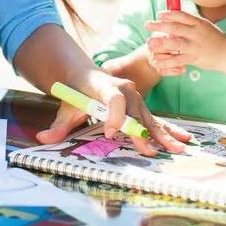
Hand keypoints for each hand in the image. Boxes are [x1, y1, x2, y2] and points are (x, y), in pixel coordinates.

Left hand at [35, 70, 190, 155]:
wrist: (85, 74)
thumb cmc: (76, 91)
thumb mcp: (67, 106)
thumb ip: (58, 125)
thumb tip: (42, 139)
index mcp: (103, 86)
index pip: (112, 98)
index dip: (113, 115)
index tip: (109, 132)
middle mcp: (122, 89)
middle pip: (134, 110)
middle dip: (140, 132)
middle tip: (148, 151)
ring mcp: (134, 97)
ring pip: (148, 116)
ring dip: (162, 134)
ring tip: (177, 148)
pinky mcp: (139, 106)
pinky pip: (154, 119)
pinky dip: (167, 130)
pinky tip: (183, 139)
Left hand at [145, 11, 225, 74]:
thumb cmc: (213, 37)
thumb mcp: (203, 25)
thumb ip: (189, 21)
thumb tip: (171, 14)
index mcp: (199, 23)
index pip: (182, 16)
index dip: (169, 14)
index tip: (159, 15)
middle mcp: (196, 33)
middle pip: (176, 28)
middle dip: (160, 26)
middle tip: (147, 25)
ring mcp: (195, 46)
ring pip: (176, 44)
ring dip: (161, 43)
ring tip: (149, 43)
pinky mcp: (194, 58)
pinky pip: (178, 60)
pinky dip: (167, 61)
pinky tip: (157, 61)